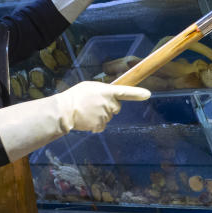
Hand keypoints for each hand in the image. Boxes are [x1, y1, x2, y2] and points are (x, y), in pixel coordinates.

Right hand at [0, 81, 150, 160]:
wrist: (63, 111)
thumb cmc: (75, 96)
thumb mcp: (90, 87)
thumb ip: (103, 90)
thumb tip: (110, 95)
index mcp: (107, 91)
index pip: (126, 92)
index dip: (138, 93)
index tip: (148, 94)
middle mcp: (109, 103)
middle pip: (117, 107)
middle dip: (109, 106)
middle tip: (94, 104)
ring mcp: (105, 115)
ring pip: (109, 116)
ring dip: (101, 115)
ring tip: (87, 111)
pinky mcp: (100, 125)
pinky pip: (102, 125)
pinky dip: (96, 124)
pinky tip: (87, 120)